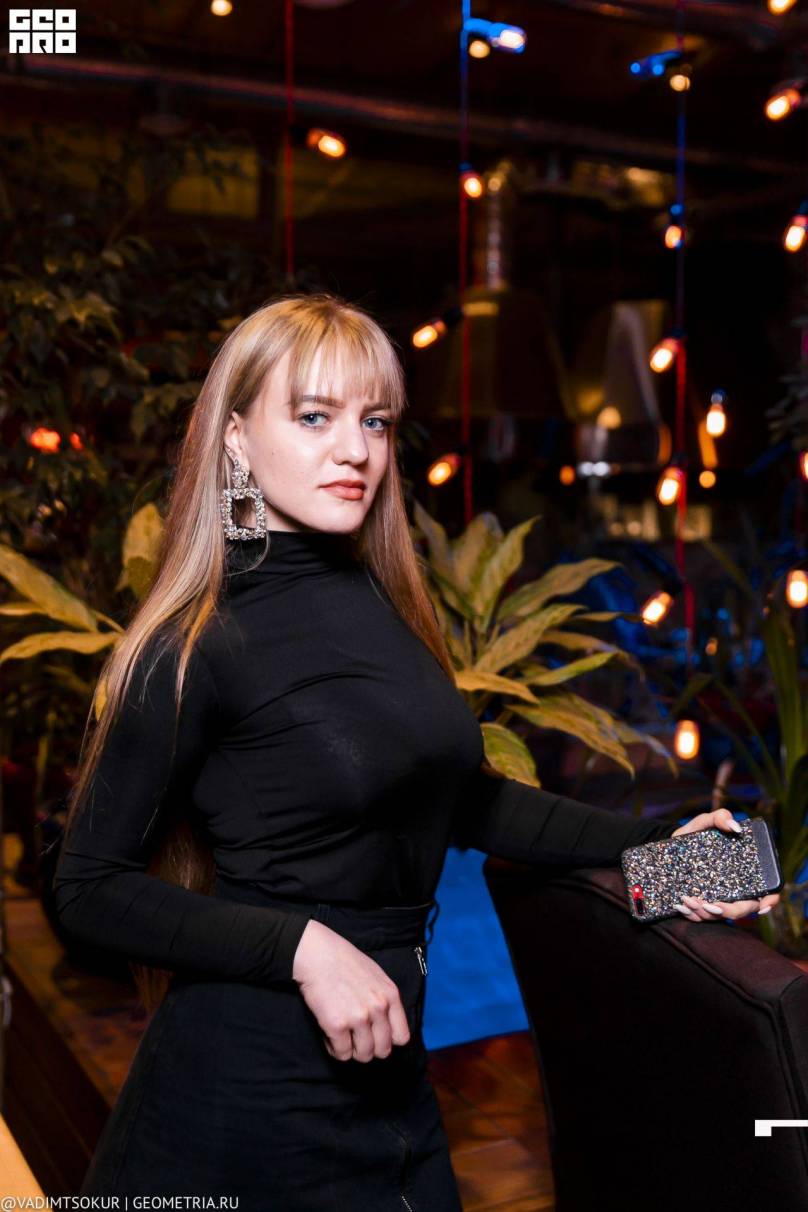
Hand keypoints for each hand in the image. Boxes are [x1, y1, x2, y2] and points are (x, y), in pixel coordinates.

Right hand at [292, 918, 410, 1061]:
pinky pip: (341, 1053)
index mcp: (390, 996)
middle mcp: (378, 1008)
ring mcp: (358, 1018)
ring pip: (363, 1055)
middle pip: (383, 1050)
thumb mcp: (376, 976)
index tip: (376, 1037)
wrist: (317, 954)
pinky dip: (334, 1049)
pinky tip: (330, 1035)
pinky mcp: (337, 1025)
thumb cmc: (344, 962)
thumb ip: (385, 1000)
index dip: (388, 1040)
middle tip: (356, 1039)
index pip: (402, 1037)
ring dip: (352, 1050)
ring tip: (343, 1036)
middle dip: (369, 1048)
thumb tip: (386, 1026)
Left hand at [670, 808, 780, 922]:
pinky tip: (681, 907)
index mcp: (744, 872)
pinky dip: (691, 915)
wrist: (669, 844)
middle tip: (706, 903)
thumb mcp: (704, 822)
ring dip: (704, 914)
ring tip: (686, 900)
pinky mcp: (701, 904)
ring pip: (719, 916)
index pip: (766, 891)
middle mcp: (734, 888)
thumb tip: (736, 827)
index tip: (761, 906)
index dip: (770, 902)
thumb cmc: (694, 834)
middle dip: (725, 911)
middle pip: (741, 909)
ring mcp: (718, 898)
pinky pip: (701, 918)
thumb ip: (720, 817)